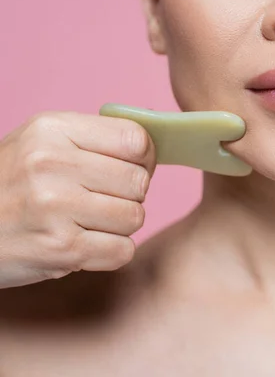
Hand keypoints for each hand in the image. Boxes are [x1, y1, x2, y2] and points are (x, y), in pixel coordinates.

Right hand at [0, 111, 156, 288]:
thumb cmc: (11, 184)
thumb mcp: (41, 142)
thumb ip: (95, 139)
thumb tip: (154, 150)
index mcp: (52, 130)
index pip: (137, 140)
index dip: (142, 159)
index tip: (128, 168)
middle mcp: (51, 164)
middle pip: (140, 182)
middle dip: (127, 195)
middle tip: (99, 200)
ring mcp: (55, 208)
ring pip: (135, 217)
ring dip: (118, 226)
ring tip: (86, 222)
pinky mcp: (60, 249)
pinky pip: (123, 250)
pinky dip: (110, 252)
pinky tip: (83, 244)